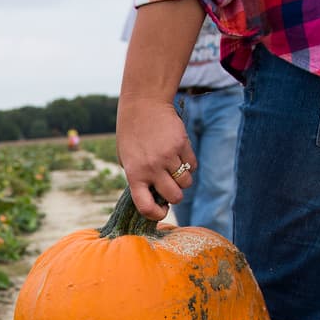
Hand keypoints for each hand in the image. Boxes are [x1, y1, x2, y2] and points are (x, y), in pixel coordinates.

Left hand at [116, 96, 195, 220]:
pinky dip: (190, 165)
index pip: (145, 206)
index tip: (161, 211)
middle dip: (175, 196)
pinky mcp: (182, 144)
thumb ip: (138, 178)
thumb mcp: (126, 159)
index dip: (156, 214)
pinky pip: (193, 166)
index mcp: (134, 174)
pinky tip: (180, 157)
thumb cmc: (132, 134)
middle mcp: (151, 168)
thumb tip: (154, 199)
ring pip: (186, 183)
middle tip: (171, 187)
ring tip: (174, 169)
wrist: (143, 105)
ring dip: (183, 180)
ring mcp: (168, 156)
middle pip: (175, 197)